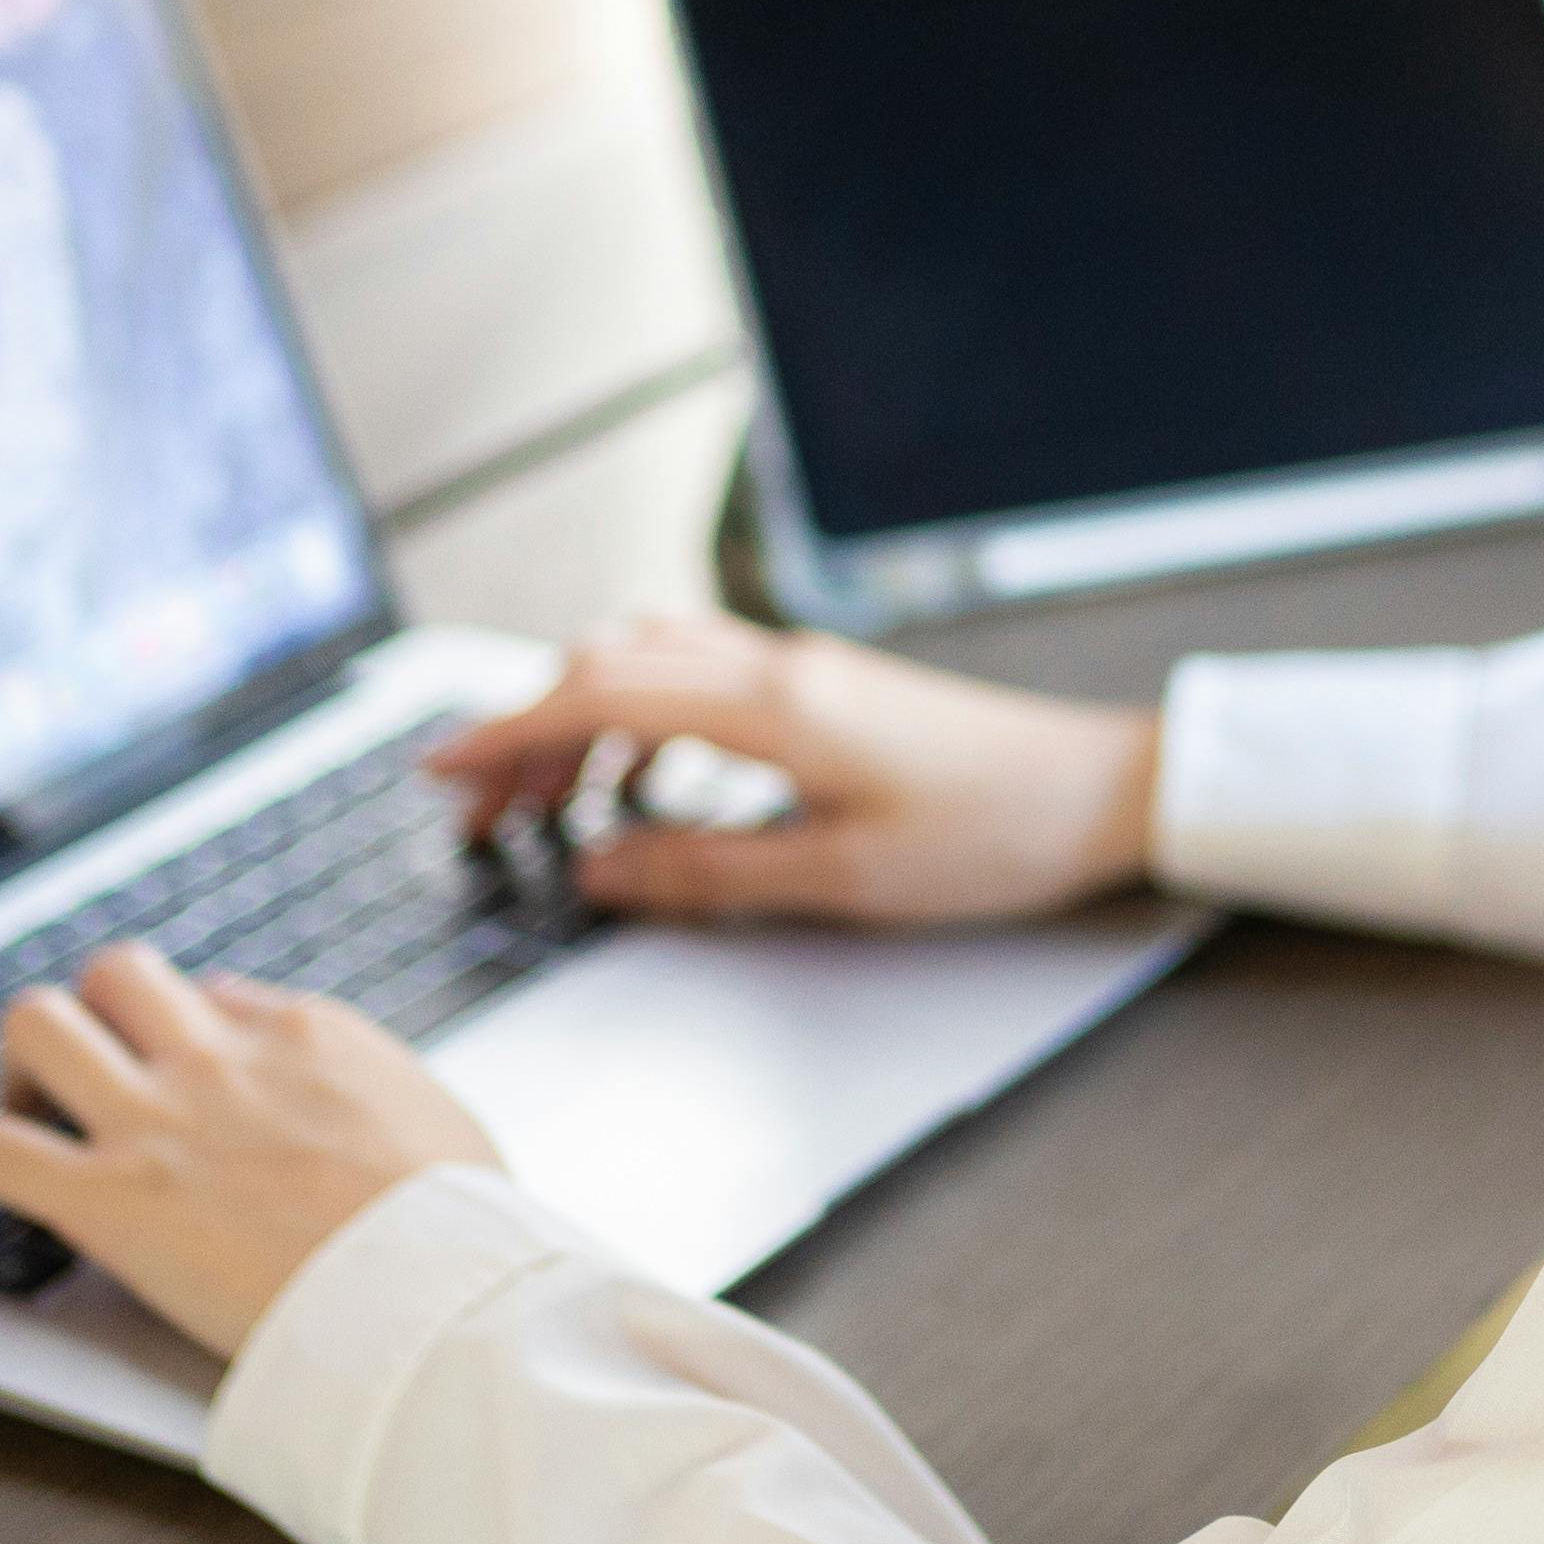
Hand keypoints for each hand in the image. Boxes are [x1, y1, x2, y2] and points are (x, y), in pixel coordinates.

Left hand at [0, 942, 501, 1358]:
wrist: (434, 1295)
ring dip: (17, 1067)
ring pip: (38, 1022)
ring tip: (16, 1117)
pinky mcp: (108, 1200)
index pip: (216, 997)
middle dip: (94, 1021)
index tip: (179, 1079)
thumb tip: (357, 1094)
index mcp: (308, 1037)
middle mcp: (221, 1057)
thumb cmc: (464, 1237)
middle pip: (117, 976)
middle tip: (86, 1085)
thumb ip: (384, 1095)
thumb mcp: (448, 1127)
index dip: (186, 1038)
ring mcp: (157, 1120)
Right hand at [429, 611, 1161, 928]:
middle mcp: (779, 666)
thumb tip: (598, 871)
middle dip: (527, 732)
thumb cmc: (992, 837)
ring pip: (652, 664)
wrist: (1102, 792)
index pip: (600, 693)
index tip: (442, 770)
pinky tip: (640, 783)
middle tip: (479, 812)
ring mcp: (803, 669)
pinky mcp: (825, 689)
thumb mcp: (841, 879)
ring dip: (582, 721)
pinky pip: (701, 680)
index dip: (508, 732)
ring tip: (548, 805)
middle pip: (610, 667)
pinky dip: (643, 718)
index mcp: (774, 704)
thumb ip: (708, 871)